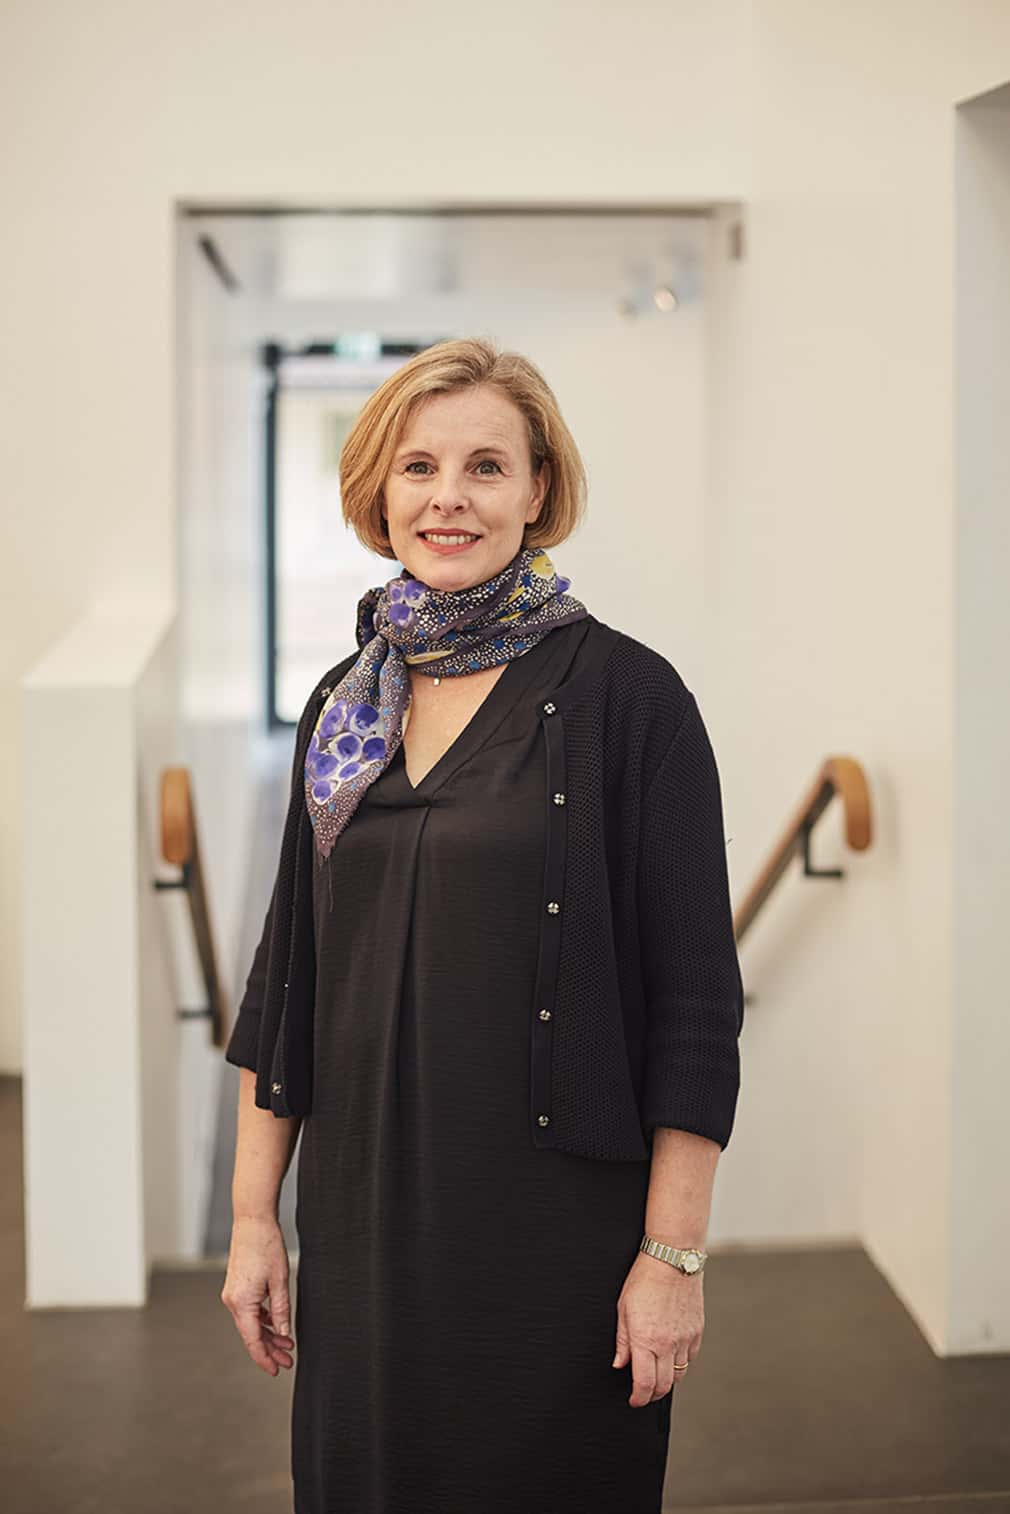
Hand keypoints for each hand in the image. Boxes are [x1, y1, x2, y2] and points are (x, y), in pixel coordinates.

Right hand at [221, 1215, 295, 1376]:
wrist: (252, 1221)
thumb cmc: (266, 1246)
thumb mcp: (280, 1282)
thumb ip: (281, 1312)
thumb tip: (284, 1335)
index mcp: (241, 1303)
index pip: (253, 1340)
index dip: (265, 1358)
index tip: (277, 1370)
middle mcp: (232, 1301)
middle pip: (251, 1335)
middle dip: (270, 1350)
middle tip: (288, 1360)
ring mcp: (232, 1294)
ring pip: (250, 1323)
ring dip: (267, 1335)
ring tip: (286, 1345)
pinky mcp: (235, 1287)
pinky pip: (248, 1311)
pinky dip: (261, 1320)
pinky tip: (275, 1325)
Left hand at [612, 1251, 702, 1405]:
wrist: (672, 1259)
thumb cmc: (644, 1279)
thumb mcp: (623, 1309)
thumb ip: (622, 1341)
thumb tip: (619, 1364)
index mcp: (645, 1340)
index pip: (644, 1384)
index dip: (638, 1398)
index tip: (634, 1400)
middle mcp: (667, 1343)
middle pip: (663, 1386)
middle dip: (652, 1394)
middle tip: (644, 1392)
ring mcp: (685, 1338)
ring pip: (679, 1374)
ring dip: (667, 1379)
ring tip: (657, 1373)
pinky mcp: (697, 1331)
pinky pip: (691, 1357)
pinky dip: (681, 1362)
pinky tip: (671, 1355)